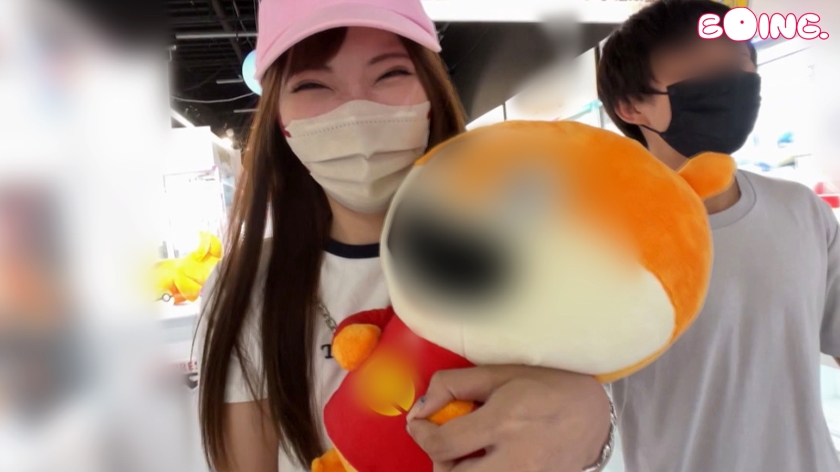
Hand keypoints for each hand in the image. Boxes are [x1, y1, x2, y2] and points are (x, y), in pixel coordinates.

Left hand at [406, 366, 609, 471]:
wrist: (593, 415)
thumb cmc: (547, 387)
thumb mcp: (499, 374)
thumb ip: (454, 385)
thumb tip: (422, 407)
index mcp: (504, 422)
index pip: (443, 444)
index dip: (421, 435)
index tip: (418, 425)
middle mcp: (516, 457)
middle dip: (439, 462)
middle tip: (446, 443)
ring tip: (468, 453)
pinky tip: (488, 460)